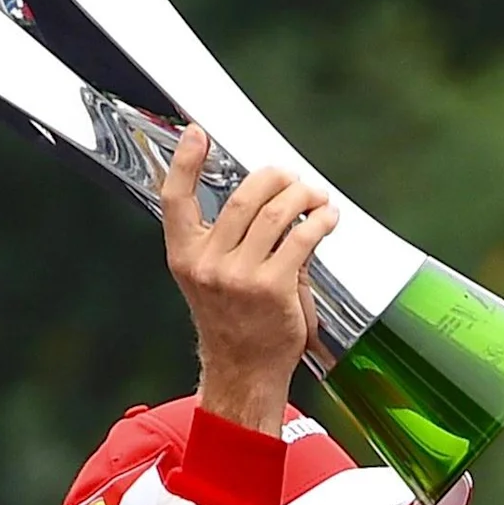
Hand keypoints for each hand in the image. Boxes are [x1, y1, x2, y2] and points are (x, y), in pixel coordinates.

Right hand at [161, 125, 338, 429]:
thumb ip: (226, 239)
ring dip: (303, 196)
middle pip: (244, 197)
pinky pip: (302, 239)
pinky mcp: (272, 288)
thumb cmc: (233, 322)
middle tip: (292, 178)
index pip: (175, 199)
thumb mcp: (210, 278)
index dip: (186, 162)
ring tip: (316, 196)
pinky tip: (328, 218)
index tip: (198, 134)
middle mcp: (207, 263)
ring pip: (275, 213)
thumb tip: (266, 196)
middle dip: (275, 178)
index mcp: (184, 255)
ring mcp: (239, 276)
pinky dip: (320, 222)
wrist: (243, 370)